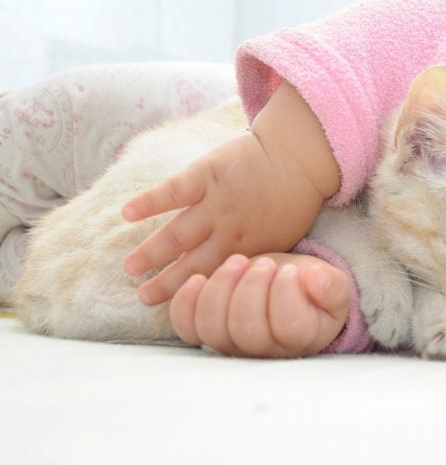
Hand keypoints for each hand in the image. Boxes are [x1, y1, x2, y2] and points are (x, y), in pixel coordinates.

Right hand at [122, 133, 324, 304]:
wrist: (299, 156)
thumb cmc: (294, 197)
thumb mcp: (283, 237)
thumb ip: (256, 256)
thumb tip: (236, 278)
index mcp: (250, 250)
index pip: (216, 279)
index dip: (194, 294)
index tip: (174, 308)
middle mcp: (230, 231)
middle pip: (192, 264)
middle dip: (166, 282)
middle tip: (141, 297)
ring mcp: (216, 203)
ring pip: (178, 234)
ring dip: (152, 251)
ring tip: (129, 267)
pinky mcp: (207, 174)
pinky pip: (174, 191)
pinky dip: (150, 202)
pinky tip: (127, 214)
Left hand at [170, 253, 349, 357]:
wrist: (288, 289)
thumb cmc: (311, 289)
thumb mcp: (332, 285)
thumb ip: (332, 286)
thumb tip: (316, 279)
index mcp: (301, 339)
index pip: (290, 327)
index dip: (286, 294)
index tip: (290, 271)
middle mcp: (264, 350)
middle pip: (248, 330)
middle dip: (252, 289)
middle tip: (265, 264)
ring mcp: (231, 343)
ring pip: (214, 328)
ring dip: (221, 289)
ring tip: (238, 262)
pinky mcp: (206, 331)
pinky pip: (188, 327)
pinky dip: (186, 303)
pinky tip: (198, 279)